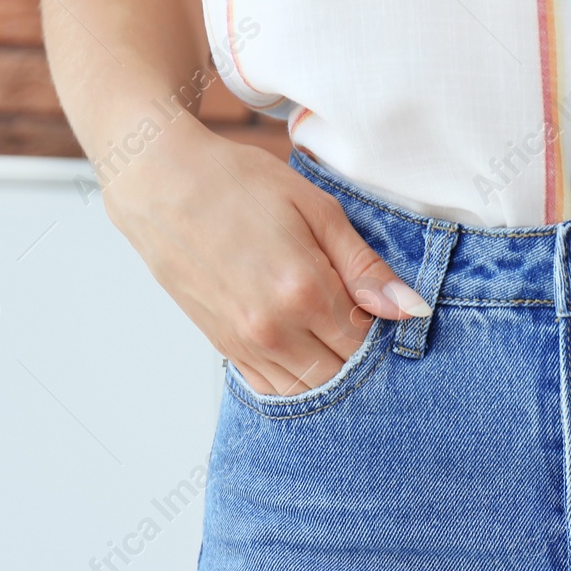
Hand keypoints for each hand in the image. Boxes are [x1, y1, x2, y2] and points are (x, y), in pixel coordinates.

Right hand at [101, 122, 428, 395]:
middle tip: (357, 319)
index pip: (368, 339)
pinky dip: (296, 379)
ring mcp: (247, 344)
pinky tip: (303, 350)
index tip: (379, 306)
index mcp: (306, 291)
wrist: (160, 183)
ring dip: (329, 370)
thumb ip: (365, 267)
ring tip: (328, 331)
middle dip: (359, 354)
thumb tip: (410, 309)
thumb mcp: (316, 209)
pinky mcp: (225, 348)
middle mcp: (276, 328)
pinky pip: (273, 388)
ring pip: (310, 388)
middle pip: (342, 372)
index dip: (381, 327)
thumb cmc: (239, 184)